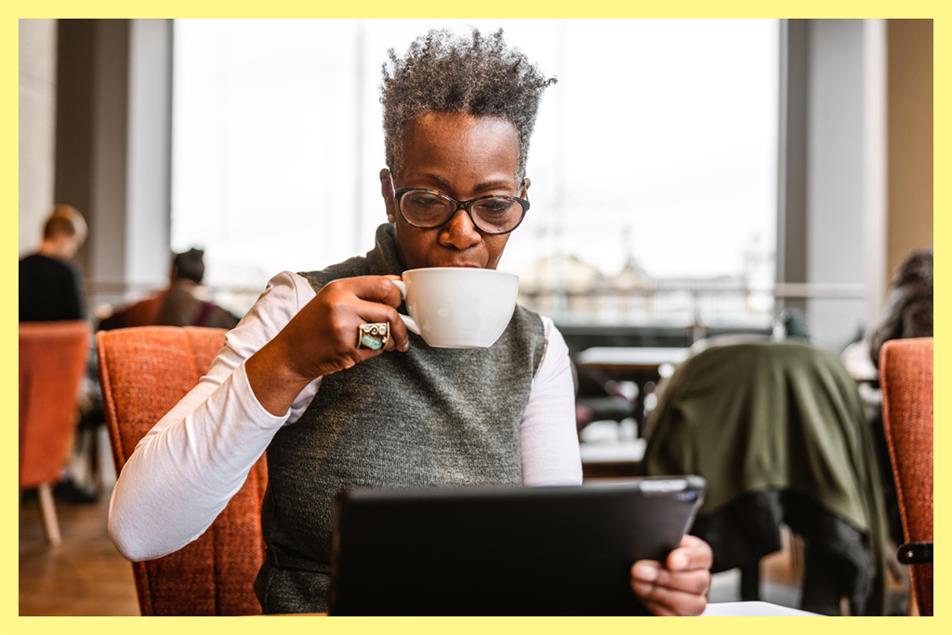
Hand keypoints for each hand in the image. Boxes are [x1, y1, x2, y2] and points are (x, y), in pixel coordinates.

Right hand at [246, 275, 409, 415]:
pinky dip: (374, 352)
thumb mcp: (331, 300)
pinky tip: (360, 350)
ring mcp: (344, 328)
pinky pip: (375, 349)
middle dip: (400, 324)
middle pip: (390, 311)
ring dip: (390, 341)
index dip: (397, 296)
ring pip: (385, 332)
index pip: (384, 285)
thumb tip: (398, 286)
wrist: (289, 354)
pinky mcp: (346, 349)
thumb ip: (361, 293)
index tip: (398, 305)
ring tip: (382, 343)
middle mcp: (342, 304)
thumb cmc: (313, 326)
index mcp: (340, 287)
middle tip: (399, 330)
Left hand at [630, 534, 712, 615]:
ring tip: (637, 584)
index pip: (701, 555)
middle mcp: (701, 579)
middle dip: (666, 577)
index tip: (671, 561)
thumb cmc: (651, 555)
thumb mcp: (656, 543)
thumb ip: (658, 541)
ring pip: (693, 604)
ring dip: (661, 594)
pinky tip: (644, 598)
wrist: (641, 574)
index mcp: (698, 555)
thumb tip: (651, 541)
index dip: (687, 559)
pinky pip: (678, 618)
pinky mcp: (683, 617)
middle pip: (698, 582)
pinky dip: (659, 609)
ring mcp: (695, 601)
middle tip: (639, 570)